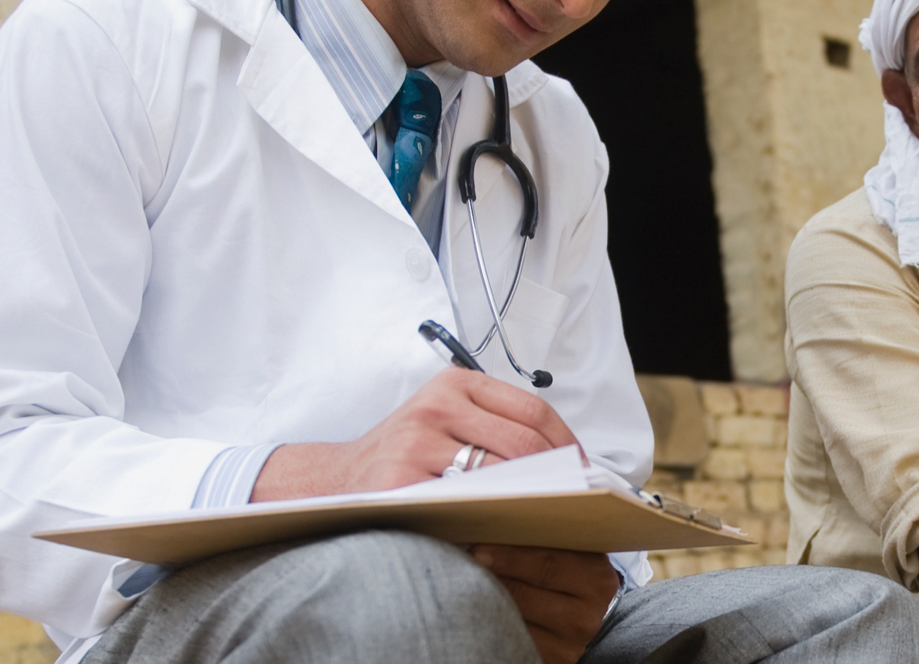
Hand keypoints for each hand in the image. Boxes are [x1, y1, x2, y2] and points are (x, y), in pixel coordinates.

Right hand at [251, 367, 578, 500]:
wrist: (331, 483)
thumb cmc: (401, 457)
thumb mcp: (443, 422)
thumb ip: (494, 429)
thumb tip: (567, 461)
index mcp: (454, 384)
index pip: (533, 411)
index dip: (569, 445)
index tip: (587, 472)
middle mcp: (435, 406)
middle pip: (523, 445)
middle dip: (558, 478)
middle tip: (580, 504)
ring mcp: (415, 444)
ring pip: (499, 476)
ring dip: (532, 502)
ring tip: (554, 520)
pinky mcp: (400, 483)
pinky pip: (463, 505)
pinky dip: (492, 520)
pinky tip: (508, 533)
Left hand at [471, 545, 618, 663]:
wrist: (588, 617)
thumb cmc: (573, 576)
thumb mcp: (573, 555)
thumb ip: (546, 543)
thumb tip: (497, 528)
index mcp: (595, 581)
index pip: (545, 565)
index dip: (508, 556)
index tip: (479, 548)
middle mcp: (584, 617)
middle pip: (524, 595)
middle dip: (489, 577)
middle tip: (465, 563)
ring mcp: (567, 646)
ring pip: (513, 622)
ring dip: (485, 602)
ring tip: (465, 585)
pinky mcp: (551, 661)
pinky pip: (511, 642)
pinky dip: (492, 625)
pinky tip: (479, 611)